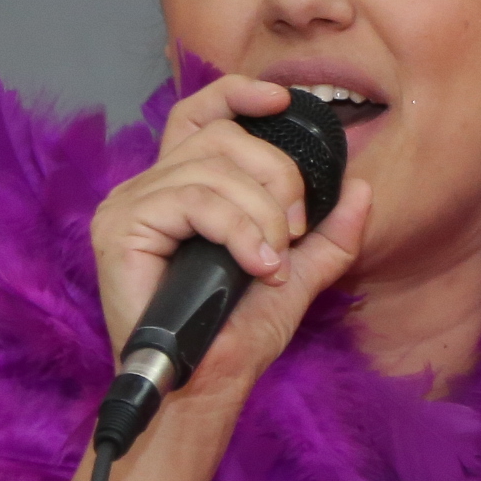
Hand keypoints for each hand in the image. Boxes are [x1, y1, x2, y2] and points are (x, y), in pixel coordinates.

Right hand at [90, 74, 370, 417]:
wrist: (206, 386)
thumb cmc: (237, 336)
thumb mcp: (297, 277)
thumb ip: (329, 236)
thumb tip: (360, 190)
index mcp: (184, 188)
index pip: (202, 115)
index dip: (239, 95)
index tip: (284, 99)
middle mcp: (150, 188)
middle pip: (221, 137)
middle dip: (276, 177)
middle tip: (293, 232)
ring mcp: (130, 204)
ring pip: (211, 170)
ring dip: (260, 215)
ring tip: (271, 261)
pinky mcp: (120, 227)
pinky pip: (192, 200)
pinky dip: (236, 229)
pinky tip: (256, 264)